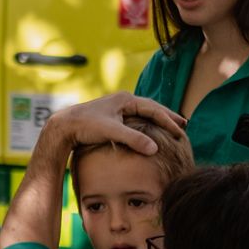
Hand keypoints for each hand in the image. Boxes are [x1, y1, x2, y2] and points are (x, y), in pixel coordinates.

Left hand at [45, 93, 185, 154]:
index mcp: (126, 99)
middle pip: (152, 108)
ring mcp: (117, 107)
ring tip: (171, 126)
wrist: (64, 125)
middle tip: (183, 125)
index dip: (168, 121)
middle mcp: (123, 100)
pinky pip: (135, 118)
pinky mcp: (112, 115)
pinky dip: (146, 124)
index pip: (153, 109)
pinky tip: (149, 130)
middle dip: (167, 117)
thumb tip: (155, 148)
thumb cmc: (86, 126)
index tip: (180, 131)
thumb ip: (133, 139)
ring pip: (143, 112)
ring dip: (158, 119)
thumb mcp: (112, 132)